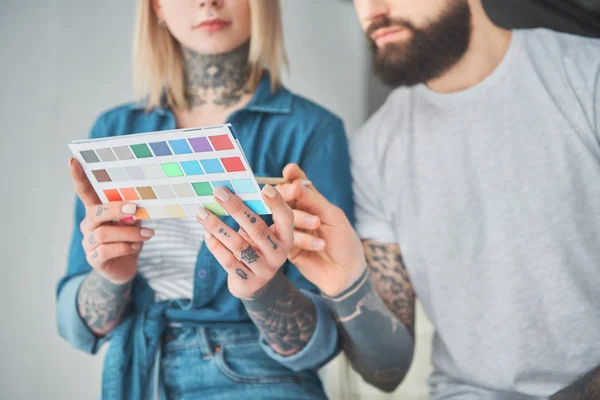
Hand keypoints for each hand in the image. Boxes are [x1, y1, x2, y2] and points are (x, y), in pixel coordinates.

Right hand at [69, 158, 153, 283]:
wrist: (126, 268)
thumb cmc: (129, 240)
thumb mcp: (133, 224)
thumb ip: (131, 215)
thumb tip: (135, 207)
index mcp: (97, 211)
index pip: (85, 193)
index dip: (78, 177)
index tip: (73, 160)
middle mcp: (89, 225)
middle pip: (96, 212)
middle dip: (115, 209)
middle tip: (134, 209)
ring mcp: (89, 242)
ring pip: (105, 233)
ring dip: (129, 233)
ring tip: (147, 234)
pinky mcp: (94, 259)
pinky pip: (106, 251)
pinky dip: (124, 247)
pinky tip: (135, 247)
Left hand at [196, 184, 293, 299]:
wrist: (254, 284)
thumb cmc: (256, 248)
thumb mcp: (262, 234)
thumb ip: (253, 217)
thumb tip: (229, 193)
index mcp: (285, 238)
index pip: (286, 219)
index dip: (277, 204)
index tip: (265, 187)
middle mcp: (278, 254)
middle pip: (257, 229)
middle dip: (237, 208)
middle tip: (219, 192)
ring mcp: (263, 270)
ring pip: (238, 245)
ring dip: (218, 227)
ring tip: (202, 212)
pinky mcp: (247, 282)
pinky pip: (228, 261)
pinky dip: (216, 246)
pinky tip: (206, 234)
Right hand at [278, 164, 366, 296]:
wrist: (346, 274)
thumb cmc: (345, 243)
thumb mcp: (333, 218)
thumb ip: (314, 201)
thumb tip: (295, 182)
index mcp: (312, 202)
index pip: (298, 184)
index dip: (292, 176)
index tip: (289, 171)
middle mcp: (299, 213)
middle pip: (284, 198)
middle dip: (288, 193)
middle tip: (295, 192)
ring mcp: (291, 230)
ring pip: (283, 216)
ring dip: (300, 218)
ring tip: (317, 225)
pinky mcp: (287, 247)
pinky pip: (285, 237)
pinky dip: (302, 239)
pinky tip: (318, 245)